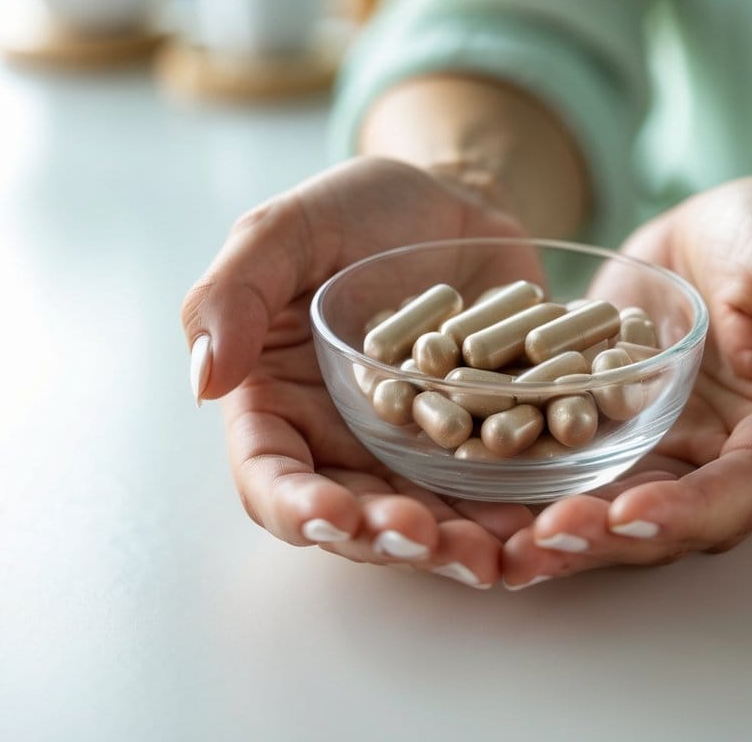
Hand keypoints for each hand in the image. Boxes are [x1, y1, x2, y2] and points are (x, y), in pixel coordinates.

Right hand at [182, 157, 537, 587]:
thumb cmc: (351, 210)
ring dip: (461, 542)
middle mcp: (344, 438)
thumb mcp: (282, 232)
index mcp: (280, 402)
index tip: (336, 513)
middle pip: (358, 513)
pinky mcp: (482, 430)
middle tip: (430, 540)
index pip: (271, 475)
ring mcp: (416, 443)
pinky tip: (547, 507)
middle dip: (392, 538)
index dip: (298, 506)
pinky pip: (498, 477)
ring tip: (497, 551)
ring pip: (431, 512)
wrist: (445, 200)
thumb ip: (231, 295)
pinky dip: (519, 500)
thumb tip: (204, 380)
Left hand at [501, 175, 751, 586]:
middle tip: (539, 543)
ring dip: (564, 526)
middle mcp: (731, 460)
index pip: (740, 496)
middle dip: (606, 536)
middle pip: (672, 519)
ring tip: (501, 544)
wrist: (734, 215)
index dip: (684, 513)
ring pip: (619, 499)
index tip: (626, 515)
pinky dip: (537, 475)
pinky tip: (485, 487)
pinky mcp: (621, 416)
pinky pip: (579, 452)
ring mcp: (673, 441)